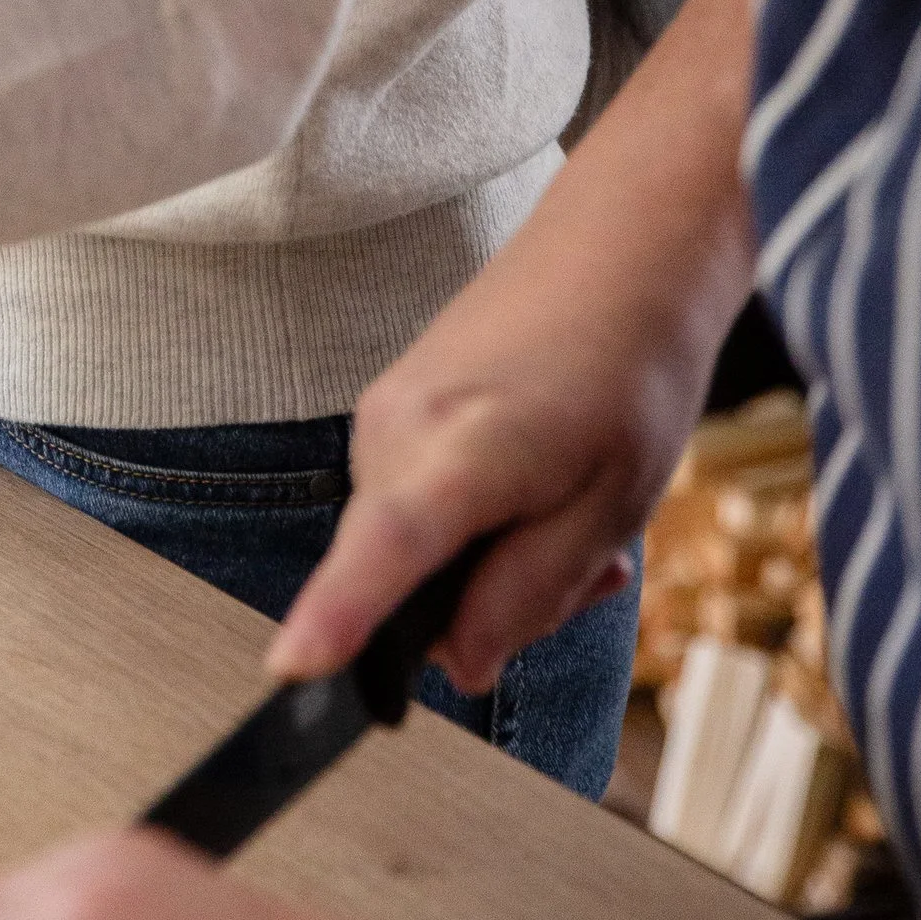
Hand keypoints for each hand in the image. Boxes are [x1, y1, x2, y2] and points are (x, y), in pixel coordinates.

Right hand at [267, 0, 765, 695]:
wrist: (621, 249)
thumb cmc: (629, 368)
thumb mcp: (609, 505)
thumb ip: (528, 594)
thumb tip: (459, 668)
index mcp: (457, 450)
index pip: (382, 551)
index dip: (336, 616)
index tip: (291, 670)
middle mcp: (391, 431)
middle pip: (408, 585)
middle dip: (491, 606)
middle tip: (592, 570)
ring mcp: (379, 418)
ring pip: (417, 552)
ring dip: (495, 562)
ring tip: (580, 516)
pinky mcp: (387, 411)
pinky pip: (417, 507)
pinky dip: (479, 522)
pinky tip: (546, 488)